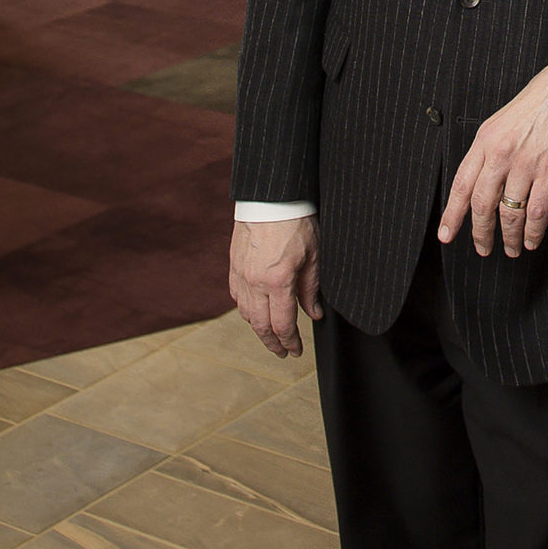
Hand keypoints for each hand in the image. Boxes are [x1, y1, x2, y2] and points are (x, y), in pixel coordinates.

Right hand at [229, 216, 322, 359]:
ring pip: (245, 313)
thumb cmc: (296, 220)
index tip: (296, 351)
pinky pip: (236, 296)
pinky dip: (246, 309)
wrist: (272, 197)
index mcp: (277, 281)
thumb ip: (311, 289)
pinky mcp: (233, 265)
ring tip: (271, 334)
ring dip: (258, 328)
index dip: (290, 343)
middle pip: (260, 326)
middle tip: (283, 352)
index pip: (282, 325)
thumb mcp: (313, 255)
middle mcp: (255, 282)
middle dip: (273, 343)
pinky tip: (255, 310)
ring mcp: (241, 274)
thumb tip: (314, 314)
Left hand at [438, 56, 547, 258]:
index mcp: (485, 142)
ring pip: (510, 213)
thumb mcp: (499, 123)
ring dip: (509, 237)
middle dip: (480, 233)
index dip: (452, 214)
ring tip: (511, 248)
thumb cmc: (535, 106)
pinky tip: (531, 239)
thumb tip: (476, 185)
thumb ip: (486, 153)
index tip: (446, 233)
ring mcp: (526, 164)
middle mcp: (501, 154)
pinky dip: (533, 231)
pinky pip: (537, 211)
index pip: (461, 185)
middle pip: (482, 204)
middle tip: (482, 248)